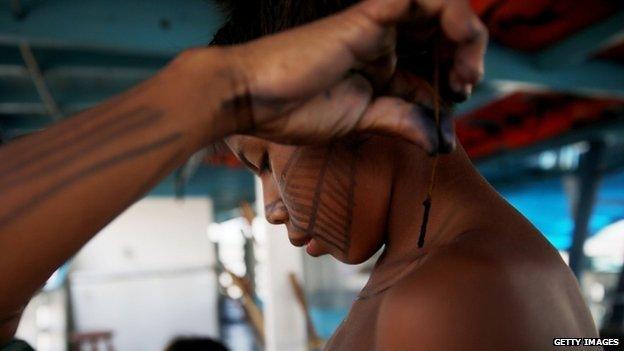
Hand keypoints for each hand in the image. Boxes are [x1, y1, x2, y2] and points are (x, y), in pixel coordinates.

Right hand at [220, 0, 486, 151]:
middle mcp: (382, 41)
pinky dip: (452, 14)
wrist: (252, 97)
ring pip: (441, 10)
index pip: (429, 66)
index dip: (451, 84)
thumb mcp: (362, 120)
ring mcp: (377, 24)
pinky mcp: (369, 15)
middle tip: (464, 85)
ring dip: (467, 36)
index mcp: (378, 65)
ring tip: (465, 71)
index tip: (452, 110)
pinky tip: (459, 40)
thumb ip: (401, 121)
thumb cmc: (293, 111)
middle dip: (467, 56)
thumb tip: (440, 142)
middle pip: (441, 34)